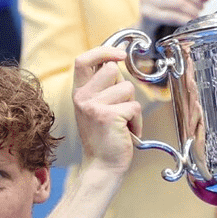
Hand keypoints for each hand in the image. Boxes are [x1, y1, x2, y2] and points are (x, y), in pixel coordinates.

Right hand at [71, 46, 141, 174]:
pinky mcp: (109, 116)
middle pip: (112, 69)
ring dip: (132, 107)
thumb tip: (117, 59)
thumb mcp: (96, 107)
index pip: (83, 60)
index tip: (120, 54)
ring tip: (123, 123)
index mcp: (79, 93)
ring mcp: (94, 107)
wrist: (102, 166)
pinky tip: (127, 132)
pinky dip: (137, 121)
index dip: (103, 51)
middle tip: (119, 109)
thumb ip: (102, 86)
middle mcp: (82, 98)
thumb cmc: (104, 137)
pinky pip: (134, 107)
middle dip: (124, 87)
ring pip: (127, 88)